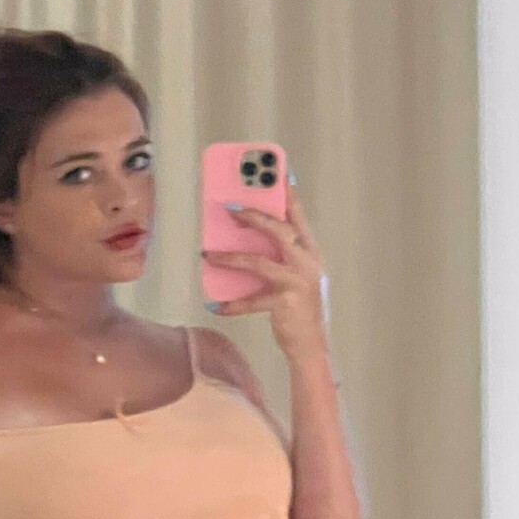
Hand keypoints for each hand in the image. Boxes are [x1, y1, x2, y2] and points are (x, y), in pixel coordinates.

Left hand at [202, 187, 329, 362]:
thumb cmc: (298, 306)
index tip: (279, 173)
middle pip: (280, 231)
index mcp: (310, 252)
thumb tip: (242, 236)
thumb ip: (278, 255)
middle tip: (230, 207)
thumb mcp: (294, 275)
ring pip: (260, 262)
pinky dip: (232, 303)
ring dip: (231, 256)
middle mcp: (307, 263)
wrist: (312, 345)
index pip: (299, 217)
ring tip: (207, 254)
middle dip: (254, 217)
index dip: (288, 195)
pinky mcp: (285, 303)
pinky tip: (214, 305)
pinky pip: (252, 299)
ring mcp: (298, 282)